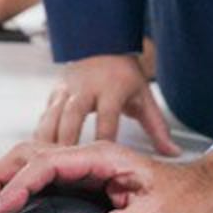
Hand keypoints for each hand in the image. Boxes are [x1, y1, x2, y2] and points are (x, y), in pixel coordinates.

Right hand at [0, 141, 212, 212]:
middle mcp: (91, 157)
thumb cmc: (186, 200)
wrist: (206, 193)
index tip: (1, 210)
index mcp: (104, 158)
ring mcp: (87, 166)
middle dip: (0, 177)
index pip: (48, 164)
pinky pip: (46, 176)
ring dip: (6, 180)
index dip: (19, 186)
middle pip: (31, 154)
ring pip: (33, 162)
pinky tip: (11, 204)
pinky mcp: (87, 180)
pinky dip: (22, 187)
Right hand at [38, 52, 178, 154]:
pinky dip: (40, 136)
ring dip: (48, 141)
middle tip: (64, 167)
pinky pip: (44, 116)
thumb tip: (173, 153)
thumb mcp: (144, 99)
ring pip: (52, 116)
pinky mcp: (55, 92)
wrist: (105, 44)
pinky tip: (39, 155)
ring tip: (46, 165)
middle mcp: (86, 87)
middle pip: (72, 116)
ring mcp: (68, 88)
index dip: (104, 139)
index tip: (101, 161)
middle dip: (67, 141)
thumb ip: (158, 129)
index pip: (107, 118)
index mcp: (111, 88)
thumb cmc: (124, 75)